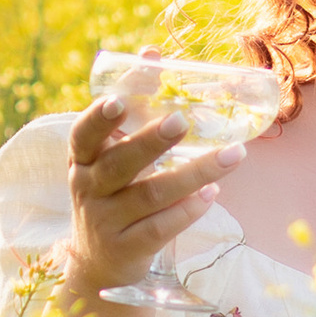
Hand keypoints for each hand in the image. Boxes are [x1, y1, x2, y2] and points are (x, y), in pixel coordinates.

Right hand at [64, 72, 239, 300]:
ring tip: (232, 155)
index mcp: (83, 160)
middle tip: (181, 121)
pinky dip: (188, 210)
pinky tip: (213, 194)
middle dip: (150, 142)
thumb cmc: (112, 194)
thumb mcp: (109, 156)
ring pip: (150, 195)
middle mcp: (89, 189)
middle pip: (119, 164)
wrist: (97, 263)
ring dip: (194, 174)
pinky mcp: (127, 249)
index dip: (99, 117)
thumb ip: (132, 110)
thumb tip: (152, 53)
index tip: (119, 99)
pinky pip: (159, 228)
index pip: (84, 134)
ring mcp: (106, 221)